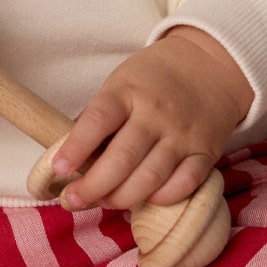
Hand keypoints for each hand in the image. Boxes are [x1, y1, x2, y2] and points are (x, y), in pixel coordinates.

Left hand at [51, 28, 251, 211]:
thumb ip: (98, 118)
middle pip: (122, 159)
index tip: (58, 170)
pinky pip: (183, 185)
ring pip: (150, 178)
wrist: (208, 65)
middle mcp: (156, 113)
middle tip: (73, 200)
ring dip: (122, 198)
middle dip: (93, 187)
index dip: (75, 148)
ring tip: (104, 201)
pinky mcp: (205, 152)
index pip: (98, 121)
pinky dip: (161, 199)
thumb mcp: (119, 83)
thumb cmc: (153, 79)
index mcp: (128, 92)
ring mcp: (182, 134)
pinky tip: (144, 199)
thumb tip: (68, 158)